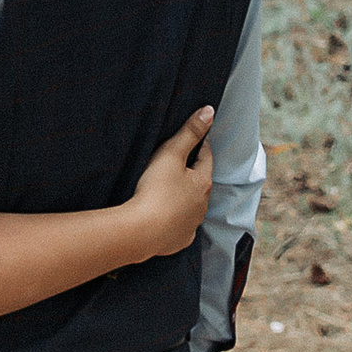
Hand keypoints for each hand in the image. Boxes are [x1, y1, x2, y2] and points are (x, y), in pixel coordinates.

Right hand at [129, 106, 215, 258]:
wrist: (142, 231)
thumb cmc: (156, 190)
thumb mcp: (170, 154)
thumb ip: (190, 132)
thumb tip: (209, 111)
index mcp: (203, 183)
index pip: (206, 157)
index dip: (200, 145)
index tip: (195, 138)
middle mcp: (202, 205)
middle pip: (200, 182)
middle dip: (193, 172)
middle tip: (180, 162)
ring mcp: (192, 224)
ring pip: (192, 205)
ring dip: (185, 196)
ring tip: (171, 189)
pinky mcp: (180, 240)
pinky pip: (182, 226)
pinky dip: (177, 219)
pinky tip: (167, 216)